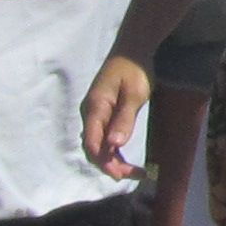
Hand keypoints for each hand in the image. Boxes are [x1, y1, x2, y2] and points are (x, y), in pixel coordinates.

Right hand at [79, 52, 150, 181]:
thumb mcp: (134, 94)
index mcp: (95, 109)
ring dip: (112, 161)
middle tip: (133, 176)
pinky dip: (113, 151)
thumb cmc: (134, 69)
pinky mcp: (103, 114)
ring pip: (98, 145)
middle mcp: (90, 114)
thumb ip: (124, 119)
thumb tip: (114, 145)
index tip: (120, 175)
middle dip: (110, 165)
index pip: (93, 143)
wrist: (132, 50)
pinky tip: (124, 160)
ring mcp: (95, 115)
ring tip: (134, 173)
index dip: (104, 162)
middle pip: (93, 148)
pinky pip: (104, 137)